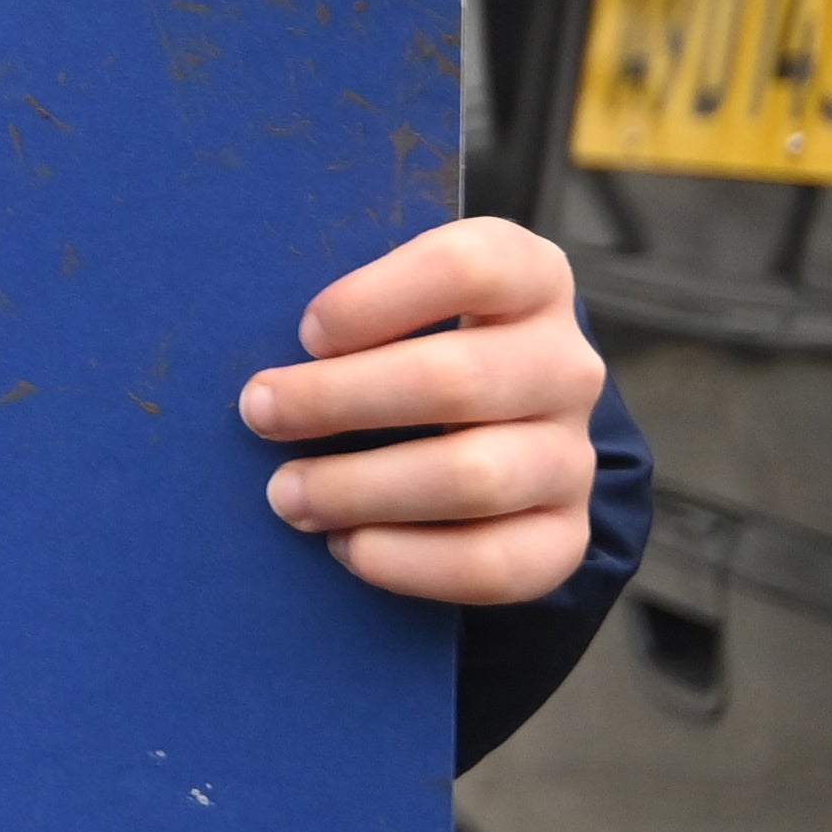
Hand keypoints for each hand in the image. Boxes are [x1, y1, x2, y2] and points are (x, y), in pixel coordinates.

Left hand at [237, 217, 601, 605]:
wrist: (488, 434)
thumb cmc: (402, 350)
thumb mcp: (387, 308)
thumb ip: (346, 318)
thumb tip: (263, 373)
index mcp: (528, 280)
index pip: (469, 267)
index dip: (374, 300)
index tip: (306, 332)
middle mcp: (566, 365)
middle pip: (456, 379)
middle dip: (336, 401)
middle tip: (258, 414)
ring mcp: (572, 455)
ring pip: (475, 477)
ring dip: (360, 490)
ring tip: (287, 494)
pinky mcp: (564, 534)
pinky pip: (495, 563)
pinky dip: (408, 562)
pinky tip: (348, 546)